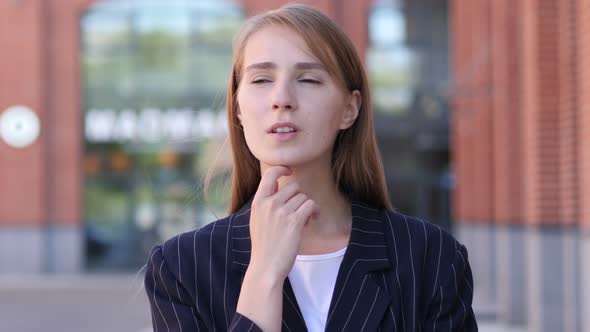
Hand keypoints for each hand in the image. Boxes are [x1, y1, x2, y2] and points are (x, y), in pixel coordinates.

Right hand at [247, 166, 317, 281]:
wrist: (266, 267)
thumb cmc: (264, 247)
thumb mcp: (258, 221)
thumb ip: (267, 204)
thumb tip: (282, 187)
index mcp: (258, 202)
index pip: (270, 174)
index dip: (282, 169)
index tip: (289, 171)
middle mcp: (269, 203)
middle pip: (294, 186)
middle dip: (299, 197)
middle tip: (299, 212)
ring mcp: (281, 212)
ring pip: (303, 197)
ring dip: (307, 207)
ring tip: (303, 222)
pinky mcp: (294, 221)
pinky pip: (311, 205)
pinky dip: (314, 212)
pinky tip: (310, 221)